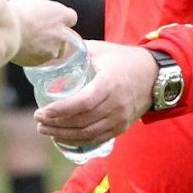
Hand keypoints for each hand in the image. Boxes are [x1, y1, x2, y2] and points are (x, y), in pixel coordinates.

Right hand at [7, 0, 78, 66]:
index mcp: (61, 15)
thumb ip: (41, 1)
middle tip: (39, 33)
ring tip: (29, 43)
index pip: (71, 17)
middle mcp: (62, 35)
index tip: (53, 19)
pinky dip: (33, 56)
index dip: (61, 19)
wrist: (7, 32)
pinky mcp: (41, 62)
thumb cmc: (18, 13)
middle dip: (54, 36)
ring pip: (53, 51)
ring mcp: (52, 51)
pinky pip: (40, 60)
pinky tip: (23, 50)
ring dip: (45, 48)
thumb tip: (41, 3)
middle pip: (64, 38)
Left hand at [34, 41, 154, 146]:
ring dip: (63, 135)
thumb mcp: (101, 50)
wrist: (155, 75)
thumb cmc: (124, 60)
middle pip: (82, 121)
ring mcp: (120, 118)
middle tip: (38, 120)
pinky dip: (77, 141)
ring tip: (45, 129)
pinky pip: (97, 139)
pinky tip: (62, 137)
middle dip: (56, 124)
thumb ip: (77, 52)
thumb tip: (50, 52)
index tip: (42, 111)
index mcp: (110, 83)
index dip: (61, 110)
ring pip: (88, 133)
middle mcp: (116, 104)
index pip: (83, 102)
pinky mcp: (122, 127)